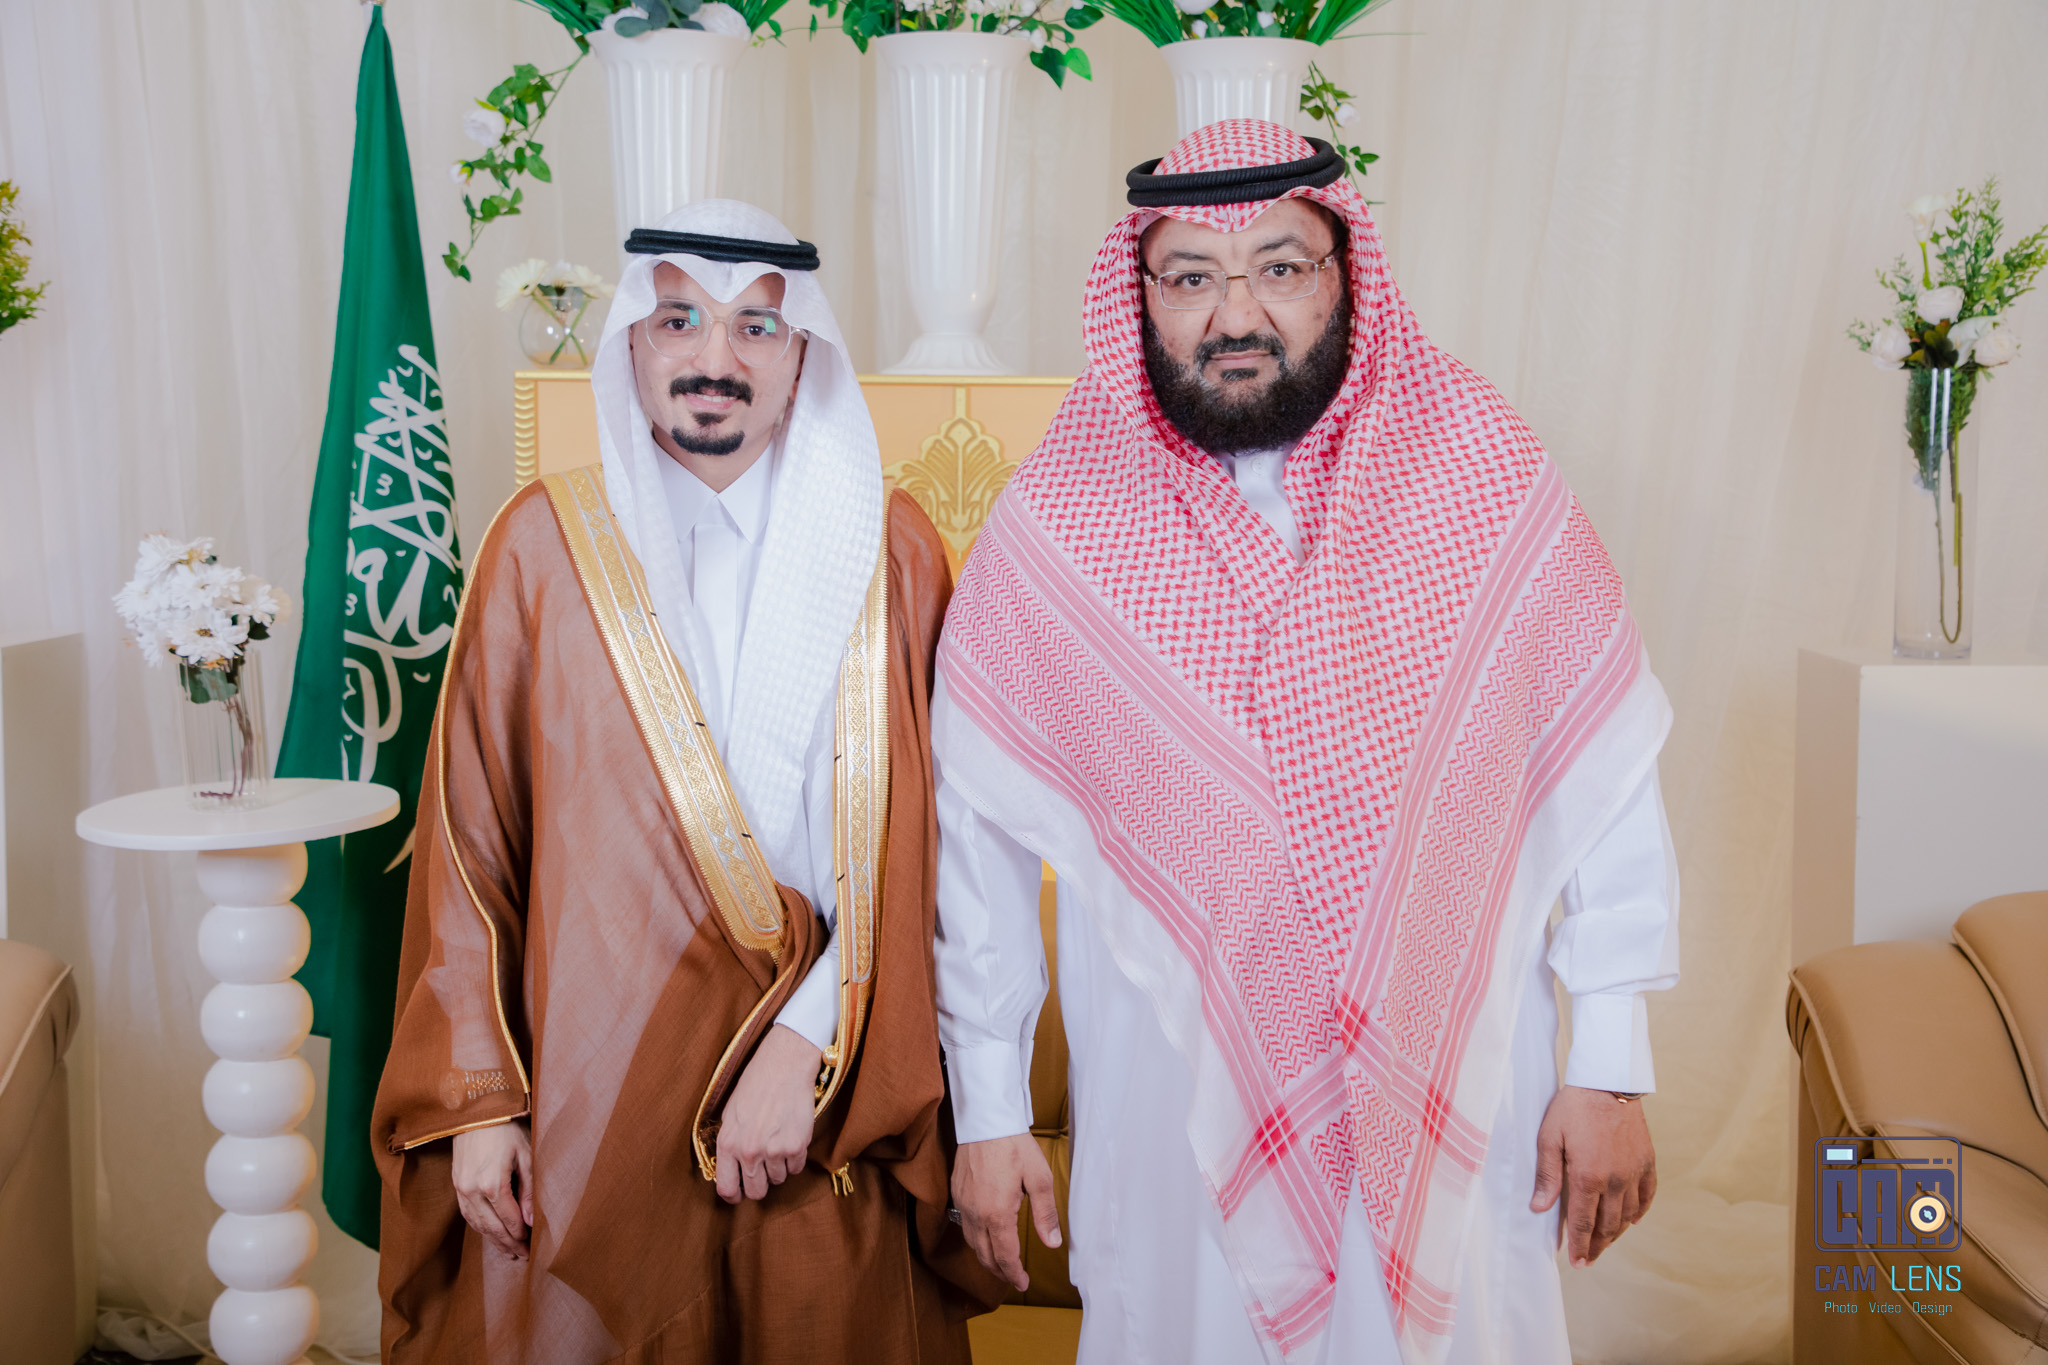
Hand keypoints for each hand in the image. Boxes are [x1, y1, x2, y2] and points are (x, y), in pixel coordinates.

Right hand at [452, 1120, 532, 1258]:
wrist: (475, 1112)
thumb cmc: (506, 1129)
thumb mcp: (526, 1156)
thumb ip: (529, 1190)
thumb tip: (532, 1220)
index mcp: (492, 1184)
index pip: (509, 1220)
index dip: (521, 1236)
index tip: (532, 1247)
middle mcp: (472, 1191)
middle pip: (492, 1228)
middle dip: (509, 1244)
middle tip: (523, 1256)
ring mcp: (461, 1189)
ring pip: (478, 1225)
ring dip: (493, 1240)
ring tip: (509, 1251)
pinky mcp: (456, 1185)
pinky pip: (468, 1215)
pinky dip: (480, 1227)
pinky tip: (491, 1233)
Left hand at [716, 1024, 822, 1203]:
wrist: (784, 1064)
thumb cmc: (755, 1084)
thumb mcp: (730, 1114)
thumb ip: (729, 1144)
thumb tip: (731, 1169)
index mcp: (727, 1144)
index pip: (726, 1188)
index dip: (733, 1196)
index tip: (739, 1194)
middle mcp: (749, 1152)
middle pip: (756, 1191)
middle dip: (760, 1185)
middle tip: (764, 1170)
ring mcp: (773, 1151)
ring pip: (779, 1180)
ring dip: (779, 1167)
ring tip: (778, 1142)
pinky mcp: (796, 1146)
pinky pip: (796, 1168)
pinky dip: (795, 1158)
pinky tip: (791, 1137)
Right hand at [952, 1133, 1061, 1292]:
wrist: (986, 1119)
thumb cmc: (1014, 1145)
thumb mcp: (1040, 1179)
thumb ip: (1046, 1214)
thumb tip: (1053, 1243)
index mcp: (996, 1213)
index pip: (1005, 1256)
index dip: (1014, 1274)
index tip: (1023, 1284)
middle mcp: (975, 1213)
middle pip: (985, 1255)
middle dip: (1000, 1272)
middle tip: (1014, 1279)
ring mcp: (963, 1203)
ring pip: (971, 1243)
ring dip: (986, 1257)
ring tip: (1001, 1263)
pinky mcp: (957, 1192)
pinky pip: (964, 1226)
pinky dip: (975, 1239)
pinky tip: (986, 1236)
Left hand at [1530, 1085, 1656, 1266]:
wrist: (1608, 1081)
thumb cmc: (1573, 1107)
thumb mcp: (1550, 1138)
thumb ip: (1547, 1176)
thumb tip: (1539, 1208)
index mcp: (1588, 1177)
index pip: (1584, 1223)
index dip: (1580, 1246)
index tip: (1577, 1262)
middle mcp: (1615, 1180)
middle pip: (1607, 1225)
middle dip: (1597, 1246)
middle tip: (1589, 1260)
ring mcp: (1634, 1172)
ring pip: (1628, 1215)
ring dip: (1616, 1233)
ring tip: (1605, 1243)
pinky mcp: (1647, 1161)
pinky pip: (1647, 1195)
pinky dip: (1640, 1211)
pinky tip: (1632, 1220)